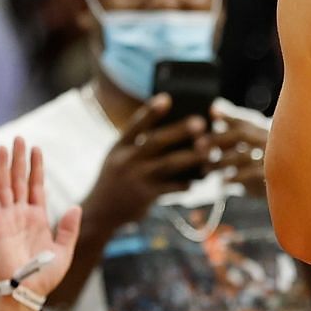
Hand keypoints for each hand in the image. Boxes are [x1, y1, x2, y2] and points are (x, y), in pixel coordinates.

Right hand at [0, 137, 81, 304]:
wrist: (28, 294)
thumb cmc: (44, 278)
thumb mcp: (64, 251)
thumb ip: (69, 229)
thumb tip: (75, 206)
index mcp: (37, 219)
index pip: (36, 187)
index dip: (36, 168)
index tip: (36, 148)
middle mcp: (20, 216)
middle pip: (19, 181)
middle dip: (19, 160)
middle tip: (18, 138)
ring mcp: (7, 220)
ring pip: (4, 187)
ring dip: (4, 167)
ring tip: (3, 146)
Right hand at [82, 95, 207, 234]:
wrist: (101, 212)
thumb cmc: (116, 179)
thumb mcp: (117, 157)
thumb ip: (136, 143)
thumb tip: (171, 129)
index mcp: (119, 147)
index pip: (135, 125)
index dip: (151, 112)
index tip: (167, 98)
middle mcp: (126, 160)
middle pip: (155, 142)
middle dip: (179, 131)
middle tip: (200, 122)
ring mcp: (137, 178)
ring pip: (169, 164)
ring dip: (191, 157)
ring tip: (208, 151)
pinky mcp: (146, 196)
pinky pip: (172, 187)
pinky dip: (188, 182)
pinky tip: (201, 178)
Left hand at [198, 105, 267, 193]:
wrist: (288, 180)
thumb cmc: (262, 155)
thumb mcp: (250, 138)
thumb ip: (233, 122)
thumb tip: (214, 108)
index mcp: (264, 127)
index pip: (244, 118)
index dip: (228, 115)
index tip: (212, 113)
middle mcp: (270, 139)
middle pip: (242, 133)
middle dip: (218, 139)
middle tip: (198, 145)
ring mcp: (273, 157)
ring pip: (243, 155)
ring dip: (221, 162)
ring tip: (205, 168)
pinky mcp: (273, 176)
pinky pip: (251, 174)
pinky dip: (235, 177)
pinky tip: (222, 181)